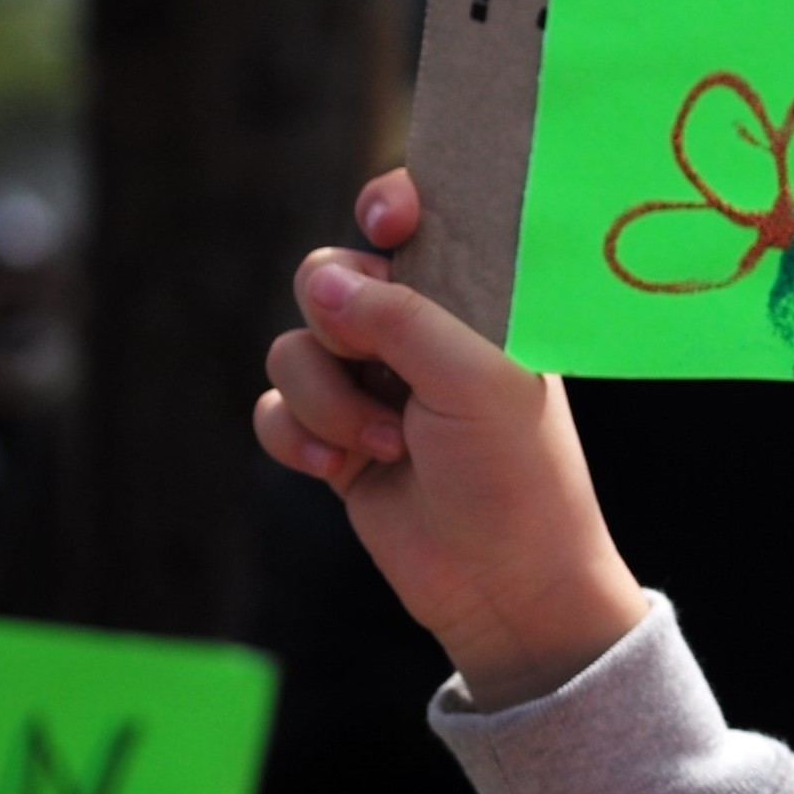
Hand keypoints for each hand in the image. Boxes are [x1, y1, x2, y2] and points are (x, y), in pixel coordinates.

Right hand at [253, 168, 649, 704]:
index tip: (383, 224)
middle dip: (341, 329)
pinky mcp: (336, 439)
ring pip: (293, 350)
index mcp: (475, 301)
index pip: (420, 221)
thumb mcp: (476, 381)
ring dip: (326, 400)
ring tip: (387, 446)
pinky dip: (296, 436)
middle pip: (329, 280)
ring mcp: (372, 386)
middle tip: (385, 374)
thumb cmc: (517, 476)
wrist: (505, 586)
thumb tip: (321, 285)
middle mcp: (420, 333)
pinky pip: (276, 409)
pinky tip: (337, 470)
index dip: (390, 207)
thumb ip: (402, 319)